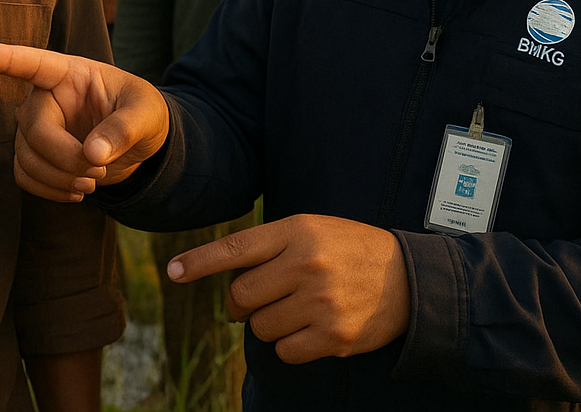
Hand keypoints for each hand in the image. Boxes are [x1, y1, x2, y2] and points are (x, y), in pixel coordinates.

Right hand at [0, 41, 168, 201]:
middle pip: (33, 129)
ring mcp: (35, 126)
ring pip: (25, 157)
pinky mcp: (34, 154)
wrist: (140, 144)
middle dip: (65, 158)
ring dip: (59, 179)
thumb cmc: (142, 113)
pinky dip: (49, 190)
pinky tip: (76, 192)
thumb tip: (92, 155)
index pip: (31, 63)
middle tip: (98, 171)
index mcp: (69, 72)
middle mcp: (45, 96)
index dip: (0, 58)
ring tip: (93, 182)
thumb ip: (124, 129)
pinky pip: (24, 176)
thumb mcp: (146, 113)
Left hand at [167, 214, 409, 363]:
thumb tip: (227, 279)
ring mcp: (319, 302)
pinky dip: (289, 344)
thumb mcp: (310, 230)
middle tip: (258, 297)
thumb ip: (270, 246)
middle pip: (241, 295)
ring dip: (268, 322)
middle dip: (241, 301)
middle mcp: (304, 265)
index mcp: (295, 231)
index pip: (235, 248)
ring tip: (296, 307)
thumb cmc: (347, 249)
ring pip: (259, 326)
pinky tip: (310, 327)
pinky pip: (284, 351)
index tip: (172, 272)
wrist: (408, 277)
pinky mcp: (333, 336)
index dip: (199, 262)